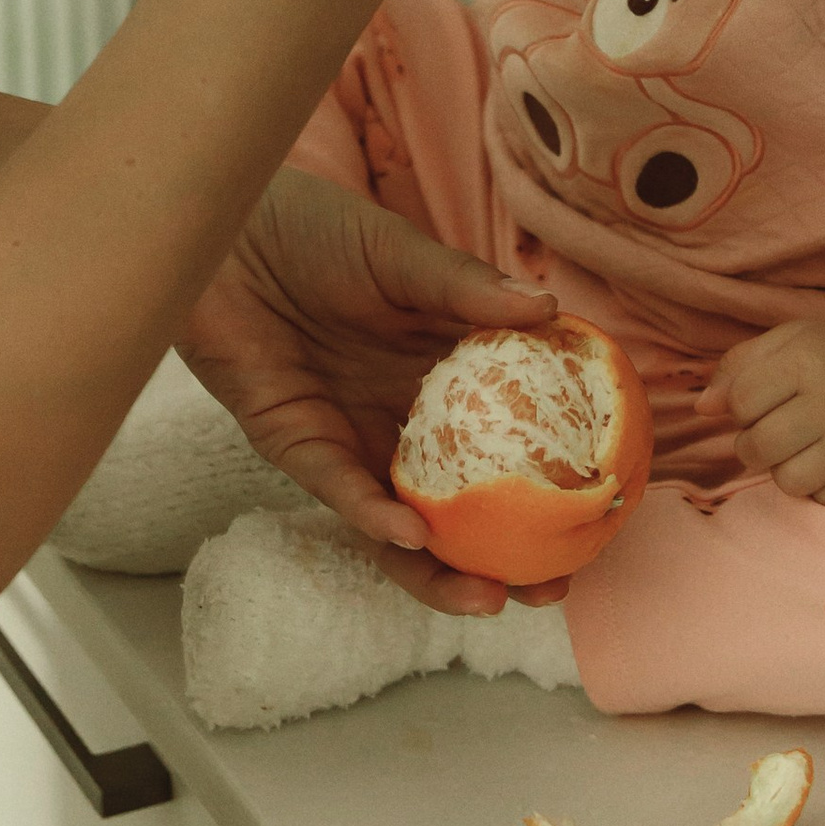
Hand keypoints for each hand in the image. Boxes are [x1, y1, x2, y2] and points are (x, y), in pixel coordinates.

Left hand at [179, 168, 575, 617]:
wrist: (223, 227)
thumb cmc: (313, 230)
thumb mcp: (400, 255)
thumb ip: (466, 288)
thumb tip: (550, 310)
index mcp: (441, 371)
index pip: (508, 438)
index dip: (550, 479)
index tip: (601, 510)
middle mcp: (402, 416)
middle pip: (463, 504)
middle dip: (506, 556)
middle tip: (552, 585)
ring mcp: (352, 436)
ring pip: (403, 525)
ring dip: (442, 568)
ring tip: (488, 598)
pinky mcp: (297, 445)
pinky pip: (341, 492)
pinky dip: (375, 518)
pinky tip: (412, 536)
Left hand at [699, 311, 824, 508]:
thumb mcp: (788, 340)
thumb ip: (738, 367)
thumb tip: (703, 408)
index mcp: (806, 361)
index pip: (741, 402)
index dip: (737, 407)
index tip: (754, 403)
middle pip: (759, 448)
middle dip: (752, 444)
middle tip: (771, 431)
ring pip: (790, 482)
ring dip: (784, 469)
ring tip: (799, 448)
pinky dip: (819, 487)